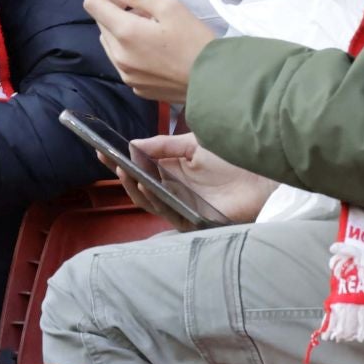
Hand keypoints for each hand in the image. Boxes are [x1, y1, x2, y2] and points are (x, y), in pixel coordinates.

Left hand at [83, 0, 214, 104]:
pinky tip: (151, 41)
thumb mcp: (169, 7)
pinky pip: (123, 59)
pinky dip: (128, 44)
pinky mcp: (137, 87)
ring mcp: (126, 75)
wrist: (215, 83)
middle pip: (103, 22)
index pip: (93, 4)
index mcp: (124, 34)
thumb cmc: (195, 41)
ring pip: (111, 41)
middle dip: (116, 2)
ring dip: (121, 23)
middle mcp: (119, 57)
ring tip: (148, 15)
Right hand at [97, 132, 274, 230]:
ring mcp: (184, 206)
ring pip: (149, 202)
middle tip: (107, 159)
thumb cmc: (232, 157)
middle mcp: (174, 191)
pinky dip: (154, 199)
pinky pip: (169, 213)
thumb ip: (163, 145)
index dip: (119, 162)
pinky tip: (145, 184)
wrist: (263, 171)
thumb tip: (132, 144)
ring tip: (122, 169)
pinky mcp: (196, 219)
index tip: (100, 150)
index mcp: (172, 172)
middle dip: (121, 174)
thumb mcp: (193, 144)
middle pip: (139, 188)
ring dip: (133, 187)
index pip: (139, 169)